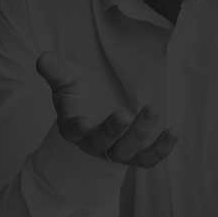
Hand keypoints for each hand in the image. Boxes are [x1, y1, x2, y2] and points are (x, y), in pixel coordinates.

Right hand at [37, 52, 178, 166]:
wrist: (97, 111)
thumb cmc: (80, 95)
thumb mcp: (67, 81)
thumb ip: (56, 71)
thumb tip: (43, 58)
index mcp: (74, 128)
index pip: (75, 132)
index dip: (78, 128)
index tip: (82, 122)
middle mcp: (95, 144)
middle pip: (104, 144)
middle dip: (114, 131)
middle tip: (125, 113)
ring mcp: (117, 151)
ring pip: (128, 152)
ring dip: (141, 135)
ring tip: (153, 110)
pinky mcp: (138, 153)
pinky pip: (150, 158)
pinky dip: (162, 149)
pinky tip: (173, 132)